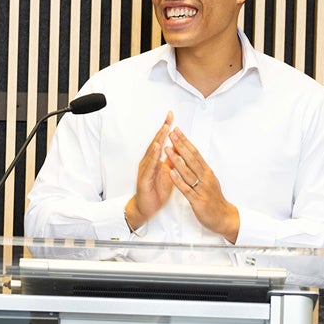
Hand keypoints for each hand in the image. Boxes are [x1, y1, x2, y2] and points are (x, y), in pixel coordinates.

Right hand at [124, 112, 176, 229]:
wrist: (147, 207)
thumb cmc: (156, 190)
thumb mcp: (168, 172)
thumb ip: (173, 160)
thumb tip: (179, 147)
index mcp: (155, 160)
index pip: (162, 141)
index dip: (167, 128)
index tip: (172, 116)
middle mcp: (149, 161)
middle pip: (156, 142)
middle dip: (163, 129)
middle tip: (169, 117)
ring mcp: (145, 169)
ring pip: (152, 152)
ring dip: (158, 139)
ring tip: (165, 128)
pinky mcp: (144, 178)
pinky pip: (150, 166)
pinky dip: (154, 156)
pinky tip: (158, 148)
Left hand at [165, 128, 239, 242]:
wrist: (224, 217)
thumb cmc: (214, 199)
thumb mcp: (208, 180)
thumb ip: (199, 169)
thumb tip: (190, 156)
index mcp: (206, 172)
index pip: (195, 153)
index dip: (185, 141)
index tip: (177, 131)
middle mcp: (205, 178)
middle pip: (191, 158)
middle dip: (180, 145)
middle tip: (171, 134)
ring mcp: (201, 188)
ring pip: (188, 172)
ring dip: (177, 160)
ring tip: (167, 149)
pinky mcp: (198, 200)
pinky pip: (186, 189)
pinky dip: (179, 181)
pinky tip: (171, 173)